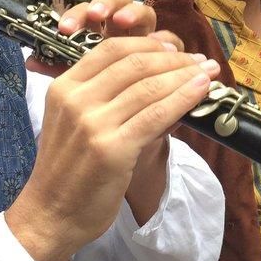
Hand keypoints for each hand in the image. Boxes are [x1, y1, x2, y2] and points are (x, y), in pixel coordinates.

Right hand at [56, 0, 185, 206]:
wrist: (51, 215)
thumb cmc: (67, 171)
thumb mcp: (74, 123)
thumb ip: (102, 97)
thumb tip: (153, 75)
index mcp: (64, 88)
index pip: (111, 49)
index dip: (148, 44)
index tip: (174, 48)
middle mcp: (76, 100)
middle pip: (135, 64)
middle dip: (174, 59)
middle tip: (200, 61)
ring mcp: (93, 124)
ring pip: (149, 87)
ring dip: (186, 76)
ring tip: (209, 74)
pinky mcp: (112, 150)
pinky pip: (156, 115)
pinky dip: (183, 99)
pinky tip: (201, 91)